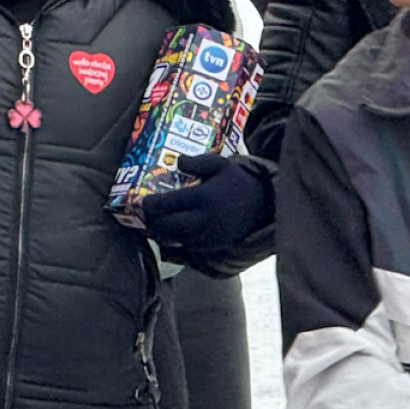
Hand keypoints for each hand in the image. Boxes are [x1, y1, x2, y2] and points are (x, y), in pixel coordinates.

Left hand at [142, 153, 272, 260]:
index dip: (152, 205)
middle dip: (153, 221)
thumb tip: (178, 161)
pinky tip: (170, 234)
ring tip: (154, 224)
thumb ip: (198, 162)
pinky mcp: (214, 245)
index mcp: (204, 197)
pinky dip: (176, 242)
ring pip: (176, 239)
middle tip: (146, 214)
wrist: (265, 204)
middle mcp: (204, 219)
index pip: (169, 204)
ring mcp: (209, 235)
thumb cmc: (240, 181)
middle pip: (168, 225)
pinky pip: (188, 247)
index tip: (144, 201)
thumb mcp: (221, 164)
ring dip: (161, 233)